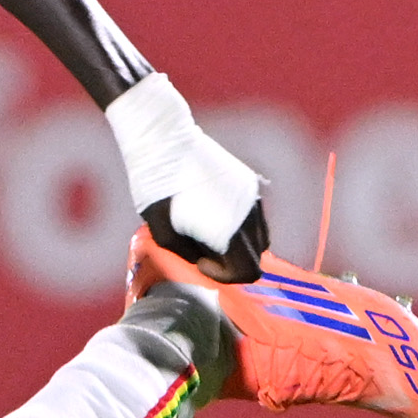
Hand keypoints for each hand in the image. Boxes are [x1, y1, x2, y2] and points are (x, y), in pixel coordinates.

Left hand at [141, 192, 268, 282]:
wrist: (165, 141)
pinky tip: (213, 215)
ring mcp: (252, 197)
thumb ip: (186, 254)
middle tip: (202, 250)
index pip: (249, 272)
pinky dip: (240, 227)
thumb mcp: (162, 232)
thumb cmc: (157, 188)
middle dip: (232, 263)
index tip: (200, 262)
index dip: (224, 276)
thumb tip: (201, 259)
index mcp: (231, 231)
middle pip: (257, 257)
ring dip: (239, 245)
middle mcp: (250, 216)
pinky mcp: (248, 183)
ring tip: (207, 233)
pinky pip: (255, 218)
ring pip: (260, 238)